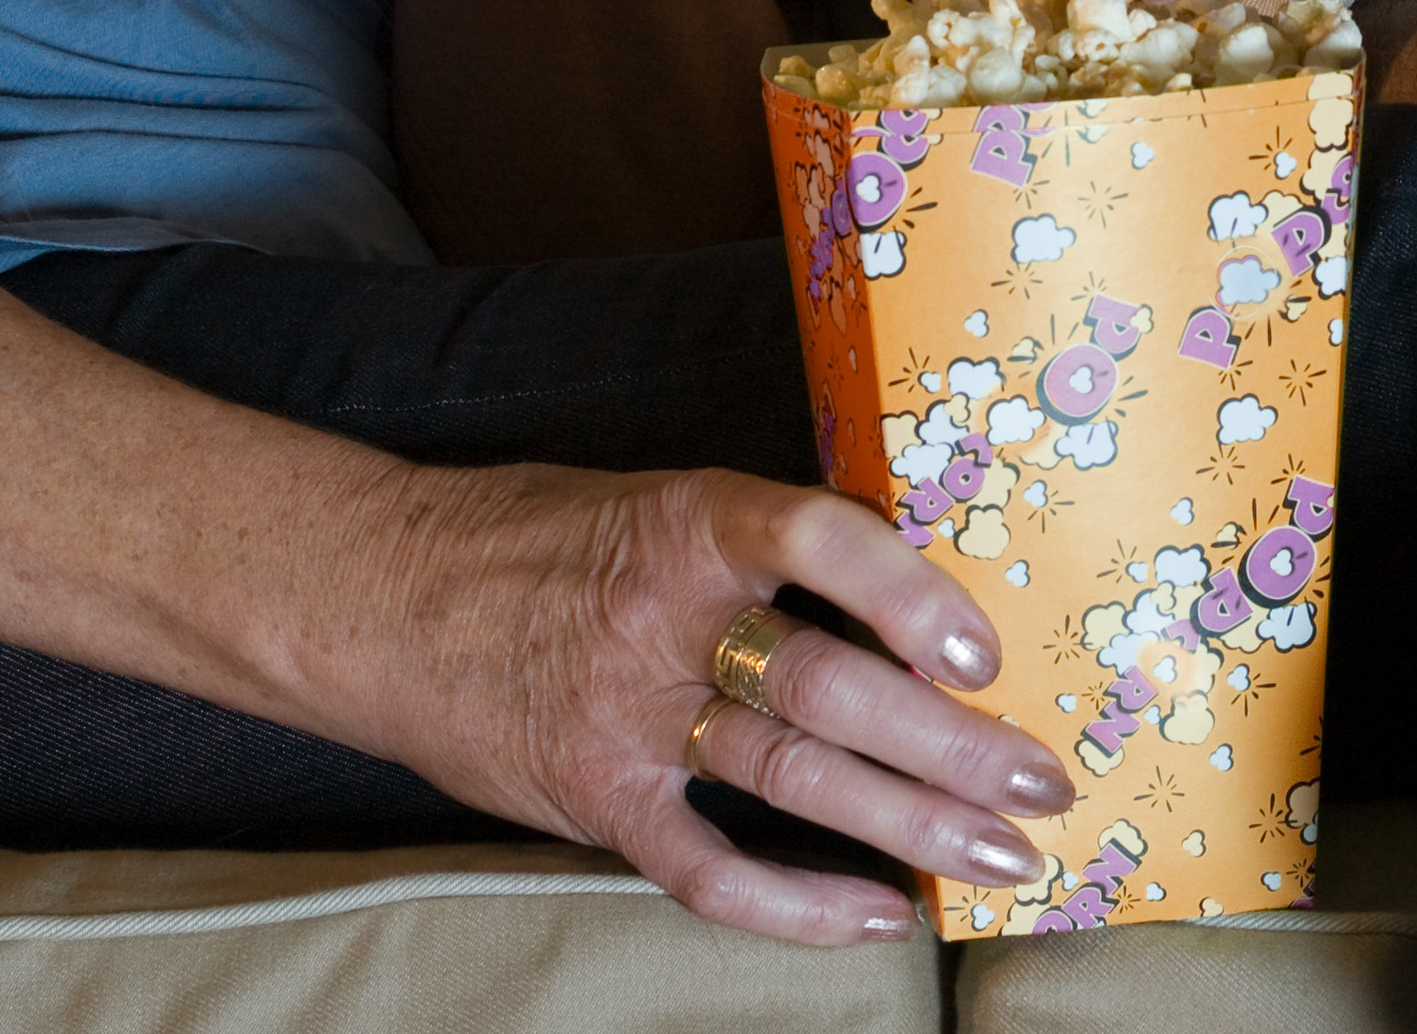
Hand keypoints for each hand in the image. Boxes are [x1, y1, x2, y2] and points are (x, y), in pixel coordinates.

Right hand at [346, 459, 1078, 945]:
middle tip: (1041, 782)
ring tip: (1002, 854)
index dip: (908, 592)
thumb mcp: (654, 501)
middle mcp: (666, 619)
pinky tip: (877, 916)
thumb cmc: (538, 539)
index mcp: (692, 521)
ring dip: (909, 824)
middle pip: (828, 686)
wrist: (375, 596)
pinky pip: (708, 868)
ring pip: (791, 776)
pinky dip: (797, 903)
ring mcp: (627, 716)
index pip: (818, 539)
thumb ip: (764, 544)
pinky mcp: (596, 798)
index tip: (985, 649)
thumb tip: (916, 571)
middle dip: (951, 744)